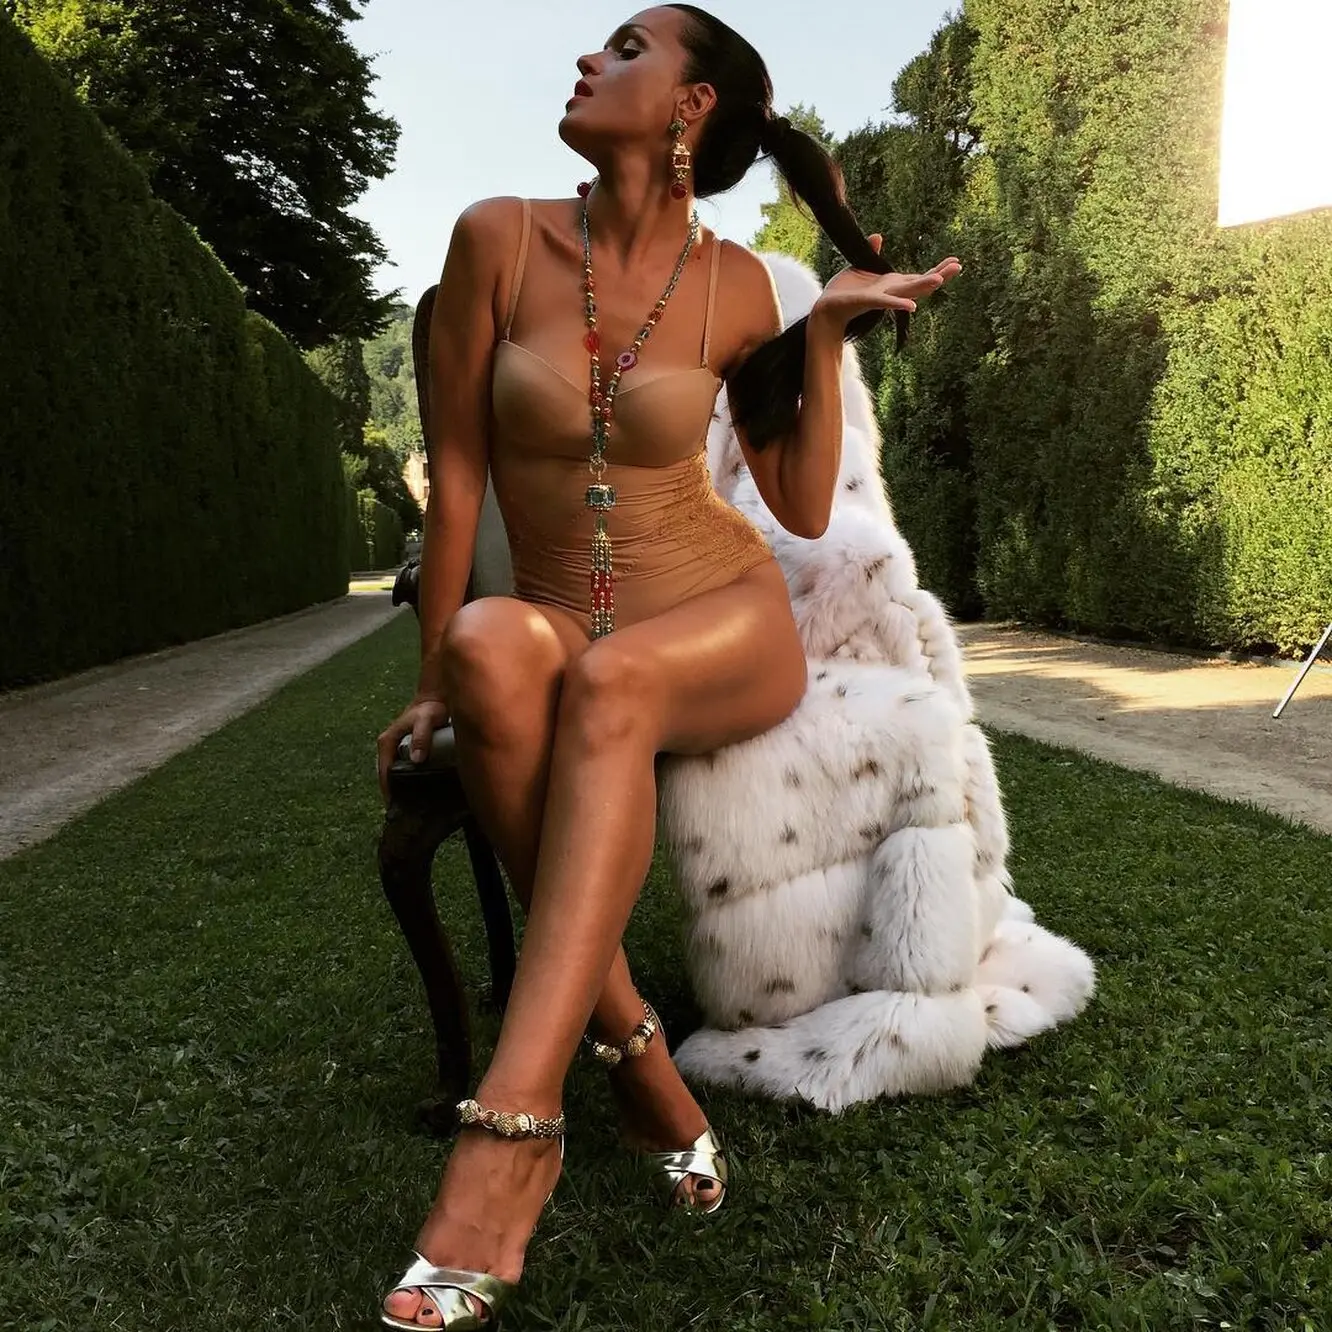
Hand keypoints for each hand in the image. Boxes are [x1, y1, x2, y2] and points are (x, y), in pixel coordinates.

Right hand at [376, 694, 451, 803]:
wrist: (440, 697)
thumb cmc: (432, 707)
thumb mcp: (426, 719)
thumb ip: (421, 736)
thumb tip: (416, 759)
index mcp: (387, 742)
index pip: (384, 773)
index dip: (389, 791)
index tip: (396, 808)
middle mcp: (389, 747)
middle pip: (389, 777)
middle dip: (397, 794)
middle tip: (410, 813)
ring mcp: (399, 750)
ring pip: (399, 775)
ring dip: (405, 790)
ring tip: (418, 808)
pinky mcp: (410, 752)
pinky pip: (407, 770)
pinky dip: (413, 782)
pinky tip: (425, 794)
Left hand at [811, 234, 961, 330]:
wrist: (827, 309)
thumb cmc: (845, 291)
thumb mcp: (860, 266)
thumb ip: (872, 252)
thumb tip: (879, 237)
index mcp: (892, 284)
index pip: (919, 277)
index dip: (938, 270)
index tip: (955, 261)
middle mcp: (891, 292)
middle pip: (920, 284)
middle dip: (940, 275)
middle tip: (958, 266)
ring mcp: (882, 298)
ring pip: (907, 293)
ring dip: (924, 287)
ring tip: (940, 280)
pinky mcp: (869, 301)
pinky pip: (886, 303)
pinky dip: (898, 305)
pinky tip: (912, 307)